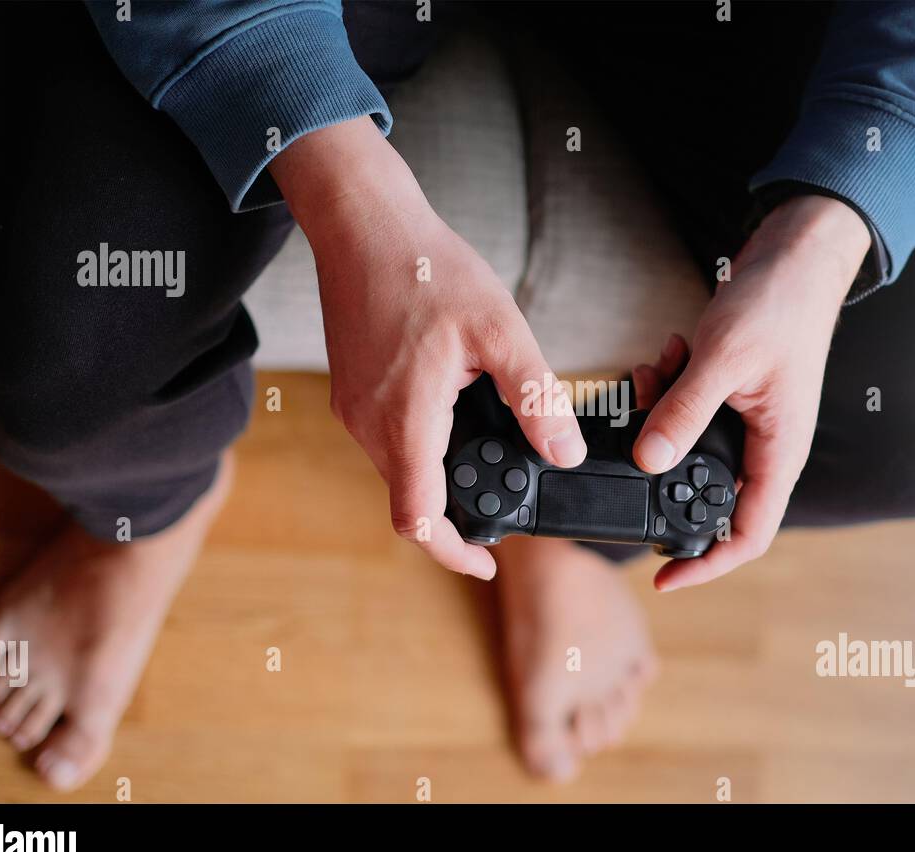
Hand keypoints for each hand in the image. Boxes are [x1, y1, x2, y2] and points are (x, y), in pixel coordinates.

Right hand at [270, 118, 585, 579]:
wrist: (363, 223)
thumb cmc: (426, 268)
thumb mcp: (500, 330)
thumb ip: (535, 398)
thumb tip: (563, 453)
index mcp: (405, 420)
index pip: (418, 519)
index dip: (452, 552)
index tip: (486, 564)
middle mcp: (368, 425)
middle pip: (411, 501)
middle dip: (457, 513)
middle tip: (507, 499)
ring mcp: (354, 410)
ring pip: (399, 471)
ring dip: (441, 476)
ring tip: (489, 451)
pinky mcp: (352, 393)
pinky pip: (388, 440)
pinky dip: (423, 446)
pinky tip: (457, 414)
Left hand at [631, 194, 870, 590]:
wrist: (796, 255)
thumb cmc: (779, 304)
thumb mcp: (725, 360)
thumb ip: (685, 412)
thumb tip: (648, 462)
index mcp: (778, 452)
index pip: (748, 534)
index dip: (707, 565)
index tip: (665, 578)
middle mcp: (764, 445)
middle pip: (705, 491)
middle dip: (663, 469)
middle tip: (637, 435)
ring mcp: (746, 421)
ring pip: (687, 447)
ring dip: (661, 416)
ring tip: (653, 377)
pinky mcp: (728, 396)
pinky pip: (686, 410)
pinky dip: (668, 387)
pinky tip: (667, 355)